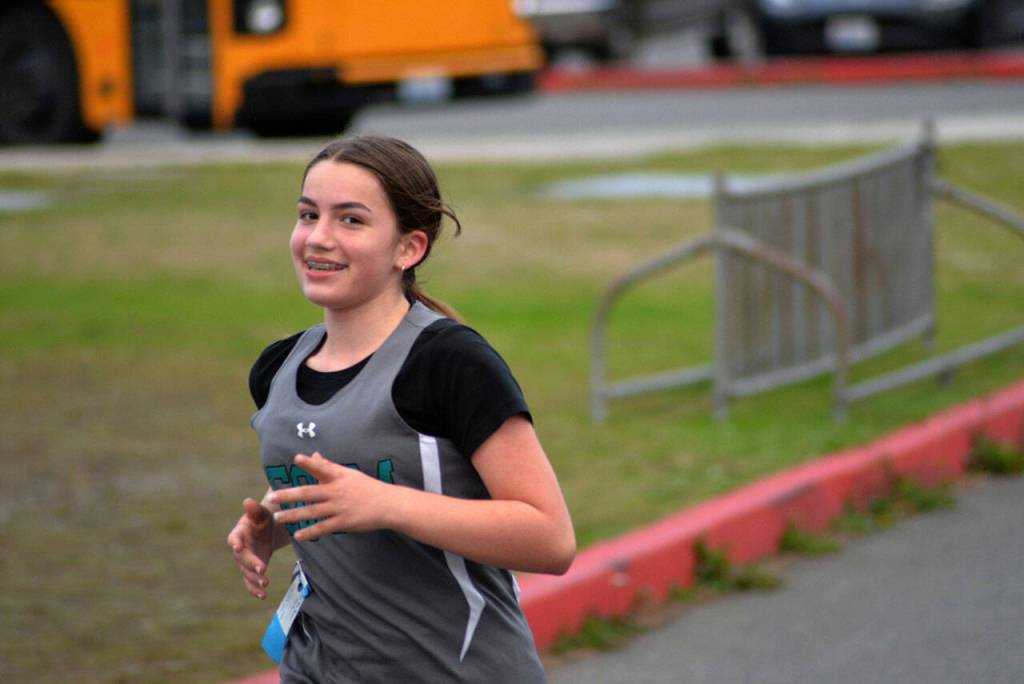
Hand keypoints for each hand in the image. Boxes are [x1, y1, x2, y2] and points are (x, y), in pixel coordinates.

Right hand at [227, 497, 274, 599]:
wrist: (268, 529)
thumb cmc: (263, 518)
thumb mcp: (262, 512)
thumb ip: (255, 510)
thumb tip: (248, 501)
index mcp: (239, 533)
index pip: (234, 538)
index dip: (235, 542)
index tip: (237, 547)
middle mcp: (239, 549)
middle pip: (242, 558)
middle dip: (251, 564)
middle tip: (262, 569)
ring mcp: (245, 561)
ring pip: (246, 573)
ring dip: (254, 580)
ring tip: (265, 584)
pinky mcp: (252, 570)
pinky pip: (250, 582)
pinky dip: (255, 589)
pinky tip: (263, 596)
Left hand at [268, 452, 396, 540]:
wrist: (387, 505)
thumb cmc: (367, 487)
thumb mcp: (349, 474)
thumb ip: (329, 466)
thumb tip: (313, 455)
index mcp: (339, 477)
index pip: (322, 468)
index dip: (310, 463)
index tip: (297, 458)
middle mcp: (337, 491)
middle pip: (309, 493)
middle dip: (289, 496)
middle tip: (272, 498)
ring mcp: (339, 507)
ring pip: (312, 512)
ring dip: (293, 515)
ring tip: (278, 518)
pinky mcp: (343, 522)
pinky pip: (323, 528)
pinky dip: (310, 532)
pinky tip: (298, 535)